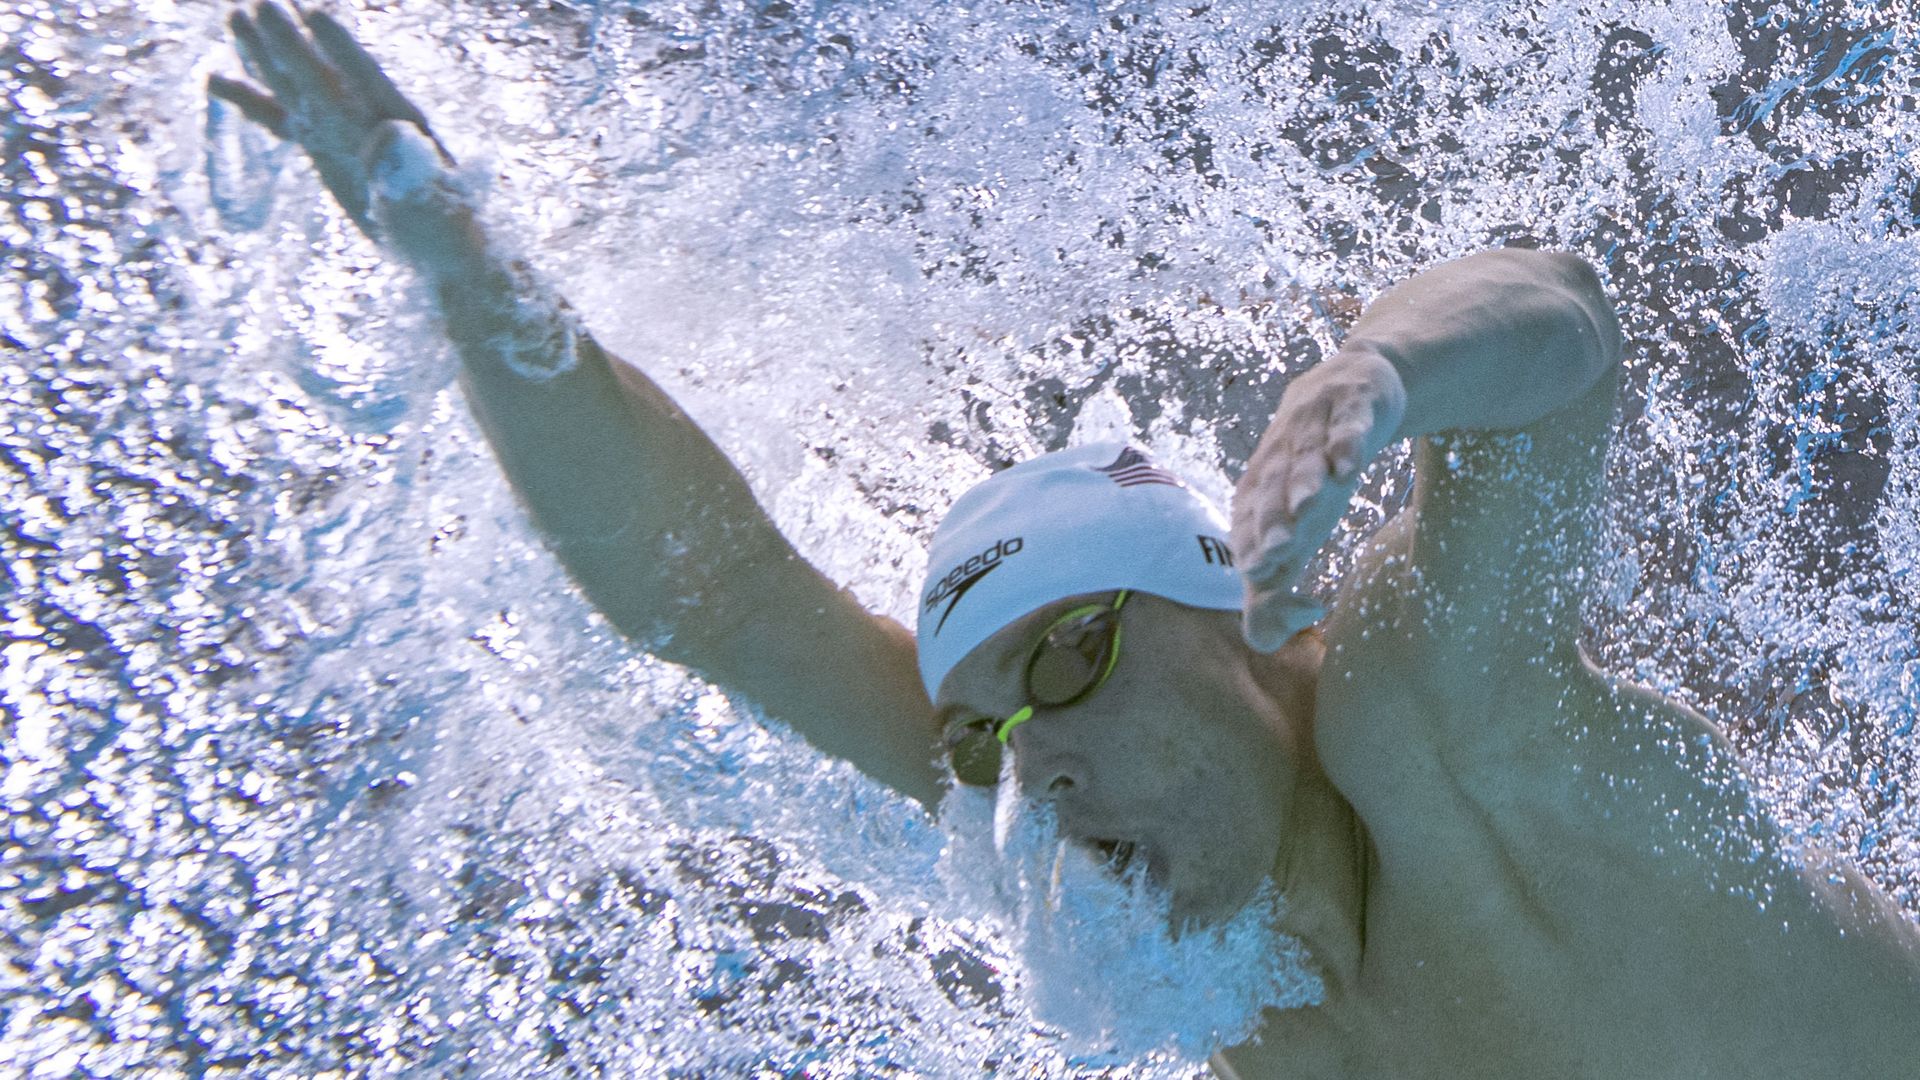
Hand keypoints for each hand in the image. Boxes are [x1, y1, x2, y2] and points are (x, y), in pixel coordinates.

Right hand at [210, 2, 452, 234]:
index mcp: (403, 125)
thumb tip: (388, 132)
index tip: (315, 16)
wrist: (441, 254)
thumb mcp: (433, 208)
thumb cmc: (446, 234)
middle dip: (292, 43)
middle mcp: (369, 118)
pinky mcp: (326, 150)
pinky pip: (285, 120)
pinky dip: (253, 101)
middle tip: (258, 2)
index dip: (343, 52)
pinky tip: (215, 78)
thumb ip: (410, 173)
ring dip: (267, 54)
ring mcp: (343, 132)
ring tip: (233, 15)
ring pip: (299, 85)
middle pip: (323, 74)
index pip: (367, 82)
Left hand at [1232, 346, 1406, 649]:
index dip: (1254, 552)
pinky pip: (1349, 424)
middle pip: (1272, 493)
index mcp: (1260, 492)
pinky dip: (1347, 441)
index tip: (1260, 580)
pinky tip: (1349, 461)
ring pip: (1307, 457)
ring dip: (1305, 479)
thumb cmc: (1312, 472)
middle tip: (1272, 553)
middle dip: (1271, 521)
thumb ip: (1273, 581)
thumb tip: (1262, 643)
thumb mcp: (1294, 527)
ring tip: (1307, 504)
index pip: (1249, 527)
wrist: (1349, 386)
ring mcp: (1314, 427)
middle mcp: (1280, 459)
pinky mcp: (1351, 405)